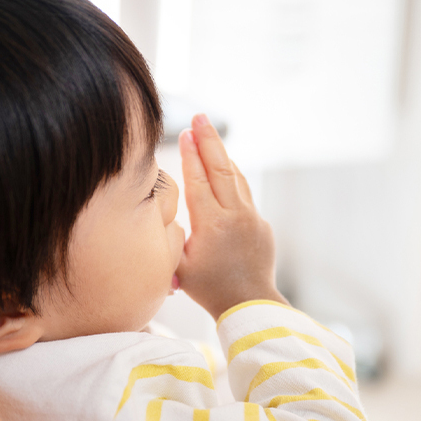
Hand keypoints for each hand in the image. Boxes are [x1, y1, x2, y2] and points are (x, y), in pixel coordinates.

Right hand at [176, 114, 287, 318]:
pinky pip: (244, 193)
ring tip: (210, 135)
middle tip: (200, 117)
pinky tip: (226, 168)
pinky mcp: (261, 224)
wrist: (250, 304)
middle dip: (208, 140)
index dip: (190, 155)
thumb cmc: (208, 289)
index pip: (198, 180)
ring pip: (235, 177)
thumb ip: (169, 235)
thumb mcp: (178, 265)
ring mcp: (251, 218)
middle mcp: (235, 216)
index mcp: (211, 225)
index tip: (184, 132)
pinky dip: (233, 176)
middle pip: (220, 168)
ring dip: (221, 154)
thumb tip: (159, 211)